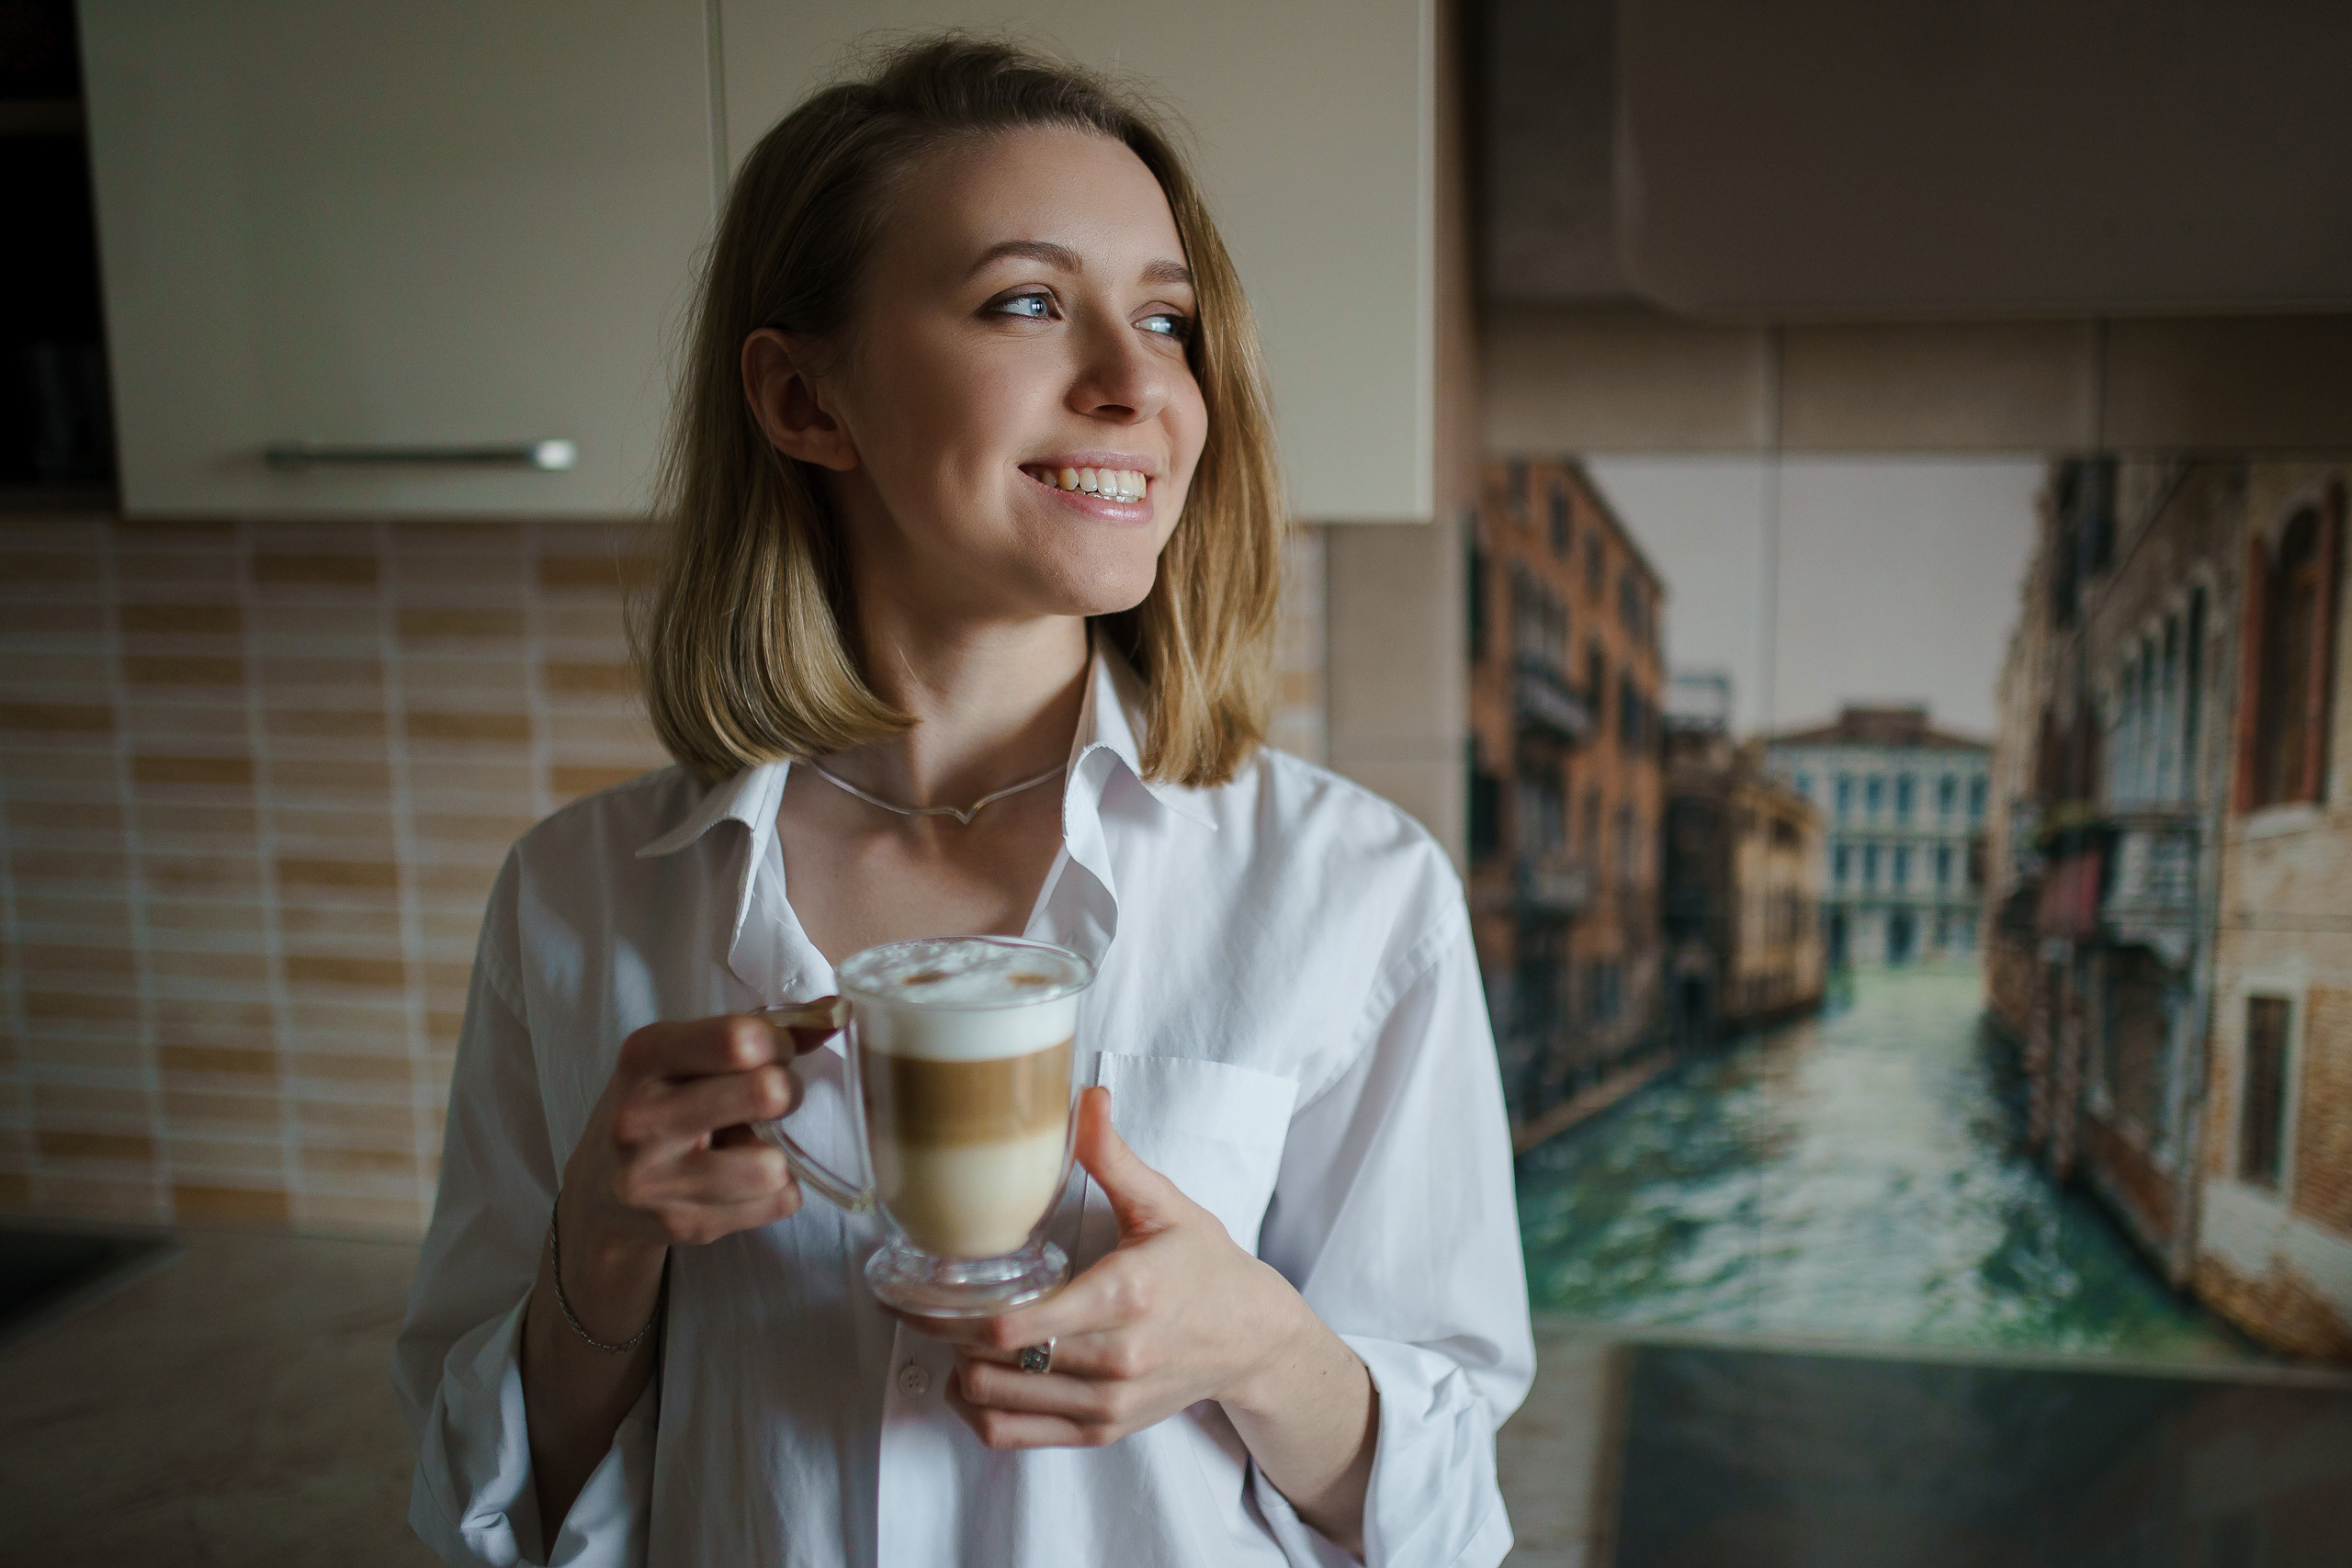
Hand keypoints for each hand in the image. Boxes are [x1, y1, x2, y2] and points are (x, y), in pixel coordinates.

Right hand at [555, 1004, 838, 1333]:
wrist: (599, 1191)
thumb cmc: (659, 1105)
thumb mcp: (686, 1056)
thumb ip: (759, 1033)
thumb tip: (836, 1014)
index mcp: (645, 1056)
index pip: (740, 1040)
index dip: (778, 1043)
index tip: (774, 1052)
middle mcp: (641, 1116)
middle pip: (766, 1093)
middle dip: (787, 1092)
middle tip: (772, 1098)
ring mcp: (656, 1178)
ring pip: (772, 1164)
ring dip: (777, 1154)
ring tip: (748, 1147)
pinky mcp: (679, 1225)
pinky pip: (776, 1203)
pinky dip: (775, 1191)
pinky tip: (740, 1182)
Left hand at [906, 1086, 1317, 1449]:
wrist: (1252, 1338)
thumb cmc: (1204, 1266)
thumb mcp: (1164, 1204)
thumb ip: (1113, 1156)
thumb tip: (1086, 1099)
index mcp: (1125, 1295)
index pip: (1021, 1325)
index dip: (960, 1312)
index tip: (923, 1287)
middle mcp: (1116, 1358)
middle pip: (996, 1360)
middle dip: (948, 1332)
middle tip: (927, 1301)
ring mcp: (1108, 1401)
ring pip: (995, 1401)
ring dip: (958, 1368)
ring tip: (952, 1333)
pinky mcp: (1102, 1429)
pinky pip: (1013, 1436)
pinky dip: (977, 1411)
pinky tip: (972, 1377)